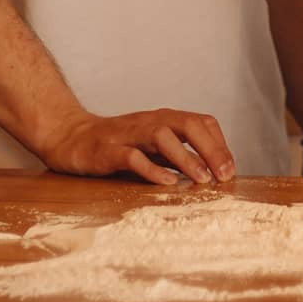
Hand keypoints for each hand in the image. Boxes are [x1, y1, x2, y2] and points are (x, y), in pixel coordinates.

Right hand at [36, 107, 234, 185]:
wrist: (72, 137)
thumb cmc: (118, 144)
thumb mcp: (152, 145)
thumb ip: (176, 153)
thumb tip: (210, 170)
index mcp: (165, 119)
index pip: (201, 122)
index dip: (220, 144)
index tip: (230, 169)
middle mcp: (151, 121)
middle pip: (188, 125)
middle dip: (211, 149)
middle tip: (225, 175)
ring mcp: (130, 135)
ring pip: (163, 137)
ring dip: (186, 157)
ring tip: (202, 179)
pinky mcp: (109, 151)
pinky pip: (133, 157)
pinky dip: (152, 169)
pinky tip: (167, 183)